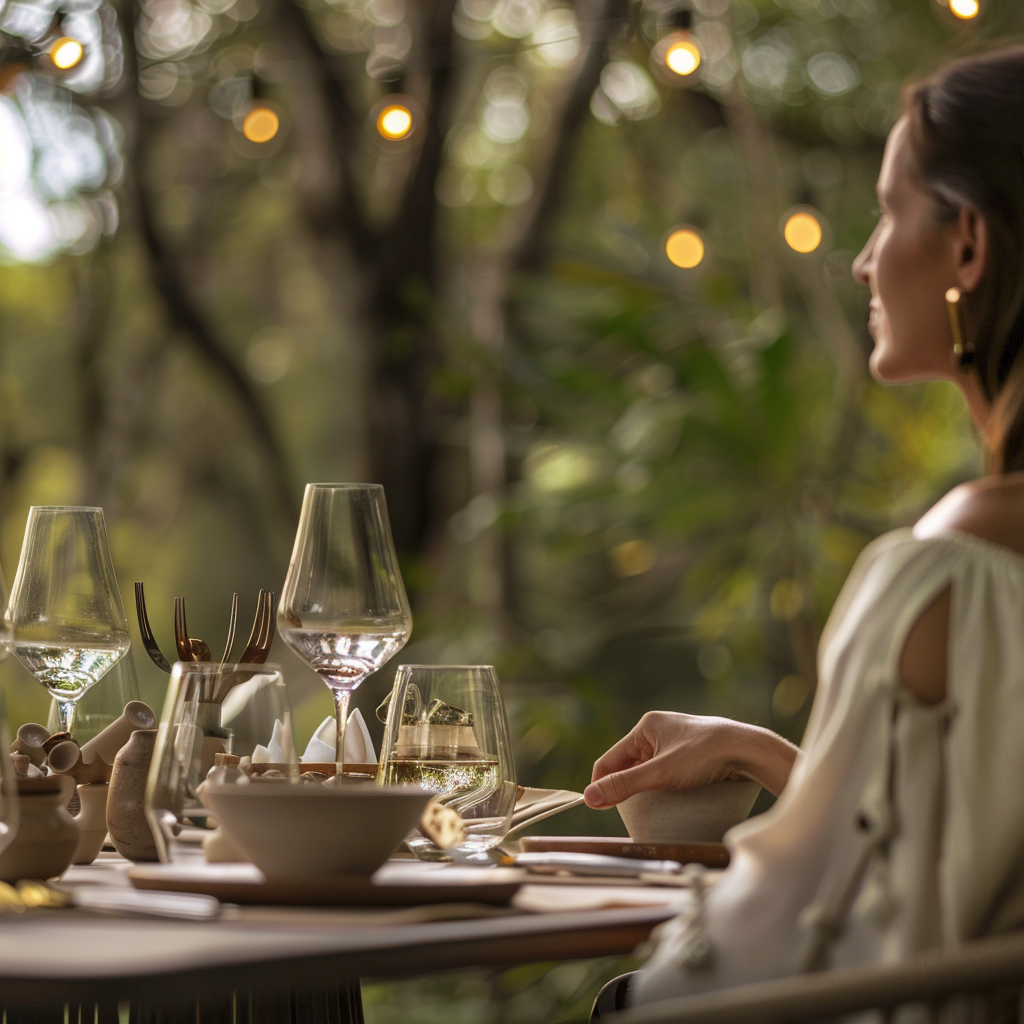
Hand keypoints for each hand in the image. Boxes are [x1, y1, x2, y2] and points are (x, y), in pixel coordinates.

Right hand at [584, 711, 797, 808]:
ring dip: (645, 788)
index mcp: (646, 726)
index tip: (599, 808)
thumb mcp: (660, 773)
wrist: (749, 750)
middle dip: (625, 788)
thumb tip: (590, 797)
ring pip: (647, 770)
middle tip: (627, 812)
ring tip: (647, 809)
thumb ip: (624, 785)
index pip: (610, 759)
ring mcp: (675, 742)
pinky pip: (665, 772)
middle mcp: (658, 730)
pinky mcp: (690, 754)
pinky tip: (666, 800)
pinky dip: (662, 787)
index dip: (602, 784)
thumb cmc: (705, 755)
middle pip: (628, 765)